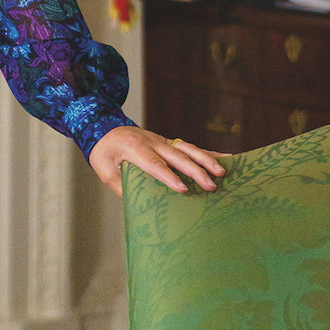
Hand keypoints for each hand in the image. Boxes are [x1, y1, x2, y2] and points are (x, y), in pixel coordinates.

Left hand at [89, 124, 226, 195]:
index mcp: (135, 149)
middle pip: (178, 157)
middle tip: (211, 185)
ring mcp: (163, 141)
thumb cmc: (104, 151)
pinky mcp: (169, 142)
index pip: (155, 164)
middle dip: (196, 171)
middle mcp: (153, 143)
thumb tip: (135, 203)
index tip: (183, 189)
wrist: (104, 126)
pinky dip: (208, 152)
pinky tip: (225, 157)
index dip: (169, 177)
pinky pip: (191, 147)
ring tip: (223, 172)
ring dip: (207, 160)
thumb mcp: (103, 169)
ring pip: (188, 149)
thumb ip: (119, 185)